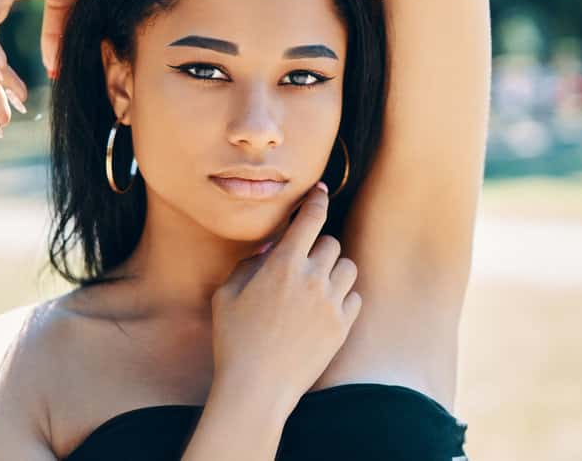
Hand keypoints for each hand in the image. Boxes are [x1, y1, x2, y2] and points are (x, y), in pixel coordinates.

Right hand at [210, 181, 361, 406]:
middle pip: (331, 243)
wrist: (256, 389)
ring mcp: (331, 303)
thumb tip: (272, 248)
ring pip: (347, 267)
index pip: (311, 218)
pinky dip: (343, 297)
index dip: (317, 200)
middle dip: (317, 248)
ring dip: (333, 270)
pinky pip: (355, 297)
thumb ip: (249, 264)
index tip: (319, 192)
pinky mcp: (342, 327)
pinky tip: (325, 309)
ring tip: (316, 287)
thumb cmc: (233, 341)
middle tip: (302, 264)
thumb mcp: (227, 295)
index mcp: (282, 265)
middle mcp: (312, 278)